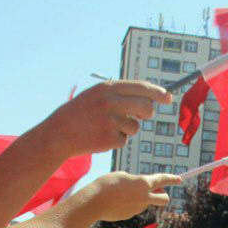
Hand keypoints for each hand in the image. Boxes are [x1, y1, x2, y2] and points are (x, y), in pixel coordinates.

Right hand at [46, 80, 169, 155]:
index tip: (168, 98)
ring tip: (107, 127)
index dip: (157, 93)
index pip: (141, 88)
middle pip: (145, 107)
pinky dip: (117, 140)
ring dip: (127, 129)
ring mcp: (110, 121)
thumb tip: (150, 97)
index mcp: (107, 88)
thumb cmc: (81, 113)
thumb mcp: (96, 95)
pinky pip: (124, 140)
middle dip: (146, 113)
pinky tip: (101, 137)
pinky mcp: (109, 138)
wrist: (59, 133)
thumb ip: (120, 94)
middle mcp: (110, 102)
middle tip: (140, 116)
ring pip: (135, 126)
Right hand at [78, 172, 180, 220]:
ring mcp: (139, 208)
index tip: (179, 179)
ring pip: (145, 202)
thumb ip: (134, 181)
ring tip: (122, 193)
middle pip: (164, 199)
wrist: (94, 202)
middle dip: (163, 195)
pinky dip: (129, 204)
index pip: (162, 180)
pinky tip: (116, 201)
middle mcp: (145, 197)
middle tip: (155, 192)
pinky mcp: (130, 215)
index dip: (172, 179)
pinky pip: (133, 207)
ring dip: (140, 198)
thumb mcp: (122, 176)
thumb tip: (138, 189)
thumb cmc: (106, 184)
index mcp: (144, 183)